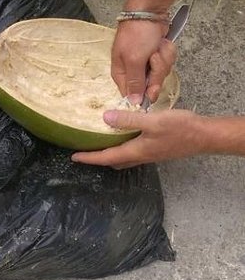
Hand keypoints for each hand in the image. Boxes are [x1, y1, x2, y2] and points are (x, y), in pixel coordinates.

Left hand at [71, 109, 206, 167]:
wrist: (205, 136)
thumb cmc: (180, 128)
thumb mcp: (152, 121)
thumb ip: (128, 120)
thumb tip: (105, 118)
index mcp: (136, 151)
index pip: (106, 157)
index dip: (89, 158)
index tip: (74, 157)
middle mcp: (141, 156)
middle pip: (113, 161)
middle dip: (98, 158)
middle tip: (85, 151)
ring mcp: (149, 154)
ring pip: (124, 157)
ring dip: (110, 153)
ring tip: (100, 143)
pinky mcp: (156, 149)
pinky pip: (133, 151)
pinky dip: (123, 147)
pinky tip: (124, 135)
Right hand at [111, 20, 175, 104]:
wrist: (150, 12)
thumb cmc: (137, 34)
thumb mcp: (134, 60)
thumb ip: (135, 83)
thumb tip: (133, 103)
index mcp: (121, 74)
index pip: (132, 95)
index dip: (144, 94)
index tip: (153, 89)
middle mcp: (133, 71)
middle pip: (150, 85)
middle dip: (157, 70)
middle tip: (154, 57)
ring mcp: (146, 63)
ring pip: (161, 73)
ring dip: (163, 59)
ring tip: (157, 46)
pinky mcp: (157, 56)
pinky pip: (167, 63)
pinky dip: (167, 52)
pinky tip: (161, 43)